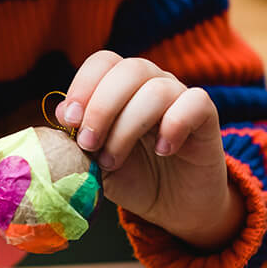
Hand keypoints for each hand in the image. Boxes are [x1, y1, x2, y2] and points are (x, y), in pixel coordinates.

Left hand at [57, 51, 243, 250]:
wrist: (174, 205)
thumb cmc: (132, 178)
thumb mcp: (95, 164)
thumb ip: (78, 143)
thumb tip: (60, 118)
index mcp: (121, 87)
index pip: (103, 62)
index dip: (83, 85)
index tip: (69, 121)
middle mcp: (151, 84)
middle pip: (129, 69)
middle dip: (102, 108)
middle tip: (89, 144)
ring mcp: (180, 97)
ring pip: (156, 90)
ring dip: (128, 127)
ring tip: (114, 160)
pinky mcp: (207, 117)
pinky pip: (194, 103)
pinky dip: (174, 126)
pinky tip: (163, 151)